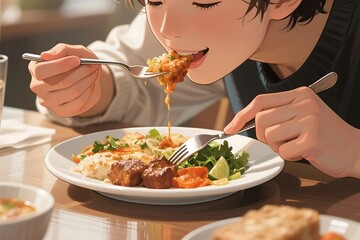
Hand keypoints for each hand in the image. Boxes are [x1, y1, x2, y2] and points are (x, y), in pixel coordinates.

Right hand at [29, 43, 102, 116]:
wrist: (86, 79)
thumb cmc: (77, 63)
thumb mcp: (72, 51)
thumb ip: (60, 50)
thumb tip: (45, 55)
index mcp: (35, 69)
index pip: (41, 70)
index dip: (61, 65)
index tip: (77, 60)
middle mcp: (37, 87)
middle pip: (60, 82)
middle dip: (80, 72)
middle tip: (92, 66)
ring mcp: (48, 101)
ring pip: (72, 92)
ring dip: (87, 81)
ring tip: (93, 74)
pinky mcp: (61, 111)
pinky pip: (78, 102)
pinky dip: (88, 92)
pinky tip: (90, 86)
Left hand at [224, 87, 359, 177]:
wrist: (355, 149)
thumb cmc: (325, 136)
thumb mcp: (304, 114)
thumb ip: (280, 113)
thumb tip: (247, 122)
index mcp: (299, 94)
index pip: (260, 101)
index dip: (241, 115)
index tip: (230, 128)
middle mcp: (303, 103)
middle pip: (260, 120)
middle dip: (263, 136)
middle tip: (279, 142)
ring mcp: (309, 119)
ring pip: (269, 136)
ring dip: (278, 147)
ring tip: (296, 145)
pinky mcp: (312, 138)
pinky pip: (283, 152)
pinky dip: (290, 156)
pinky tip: (305, 152)